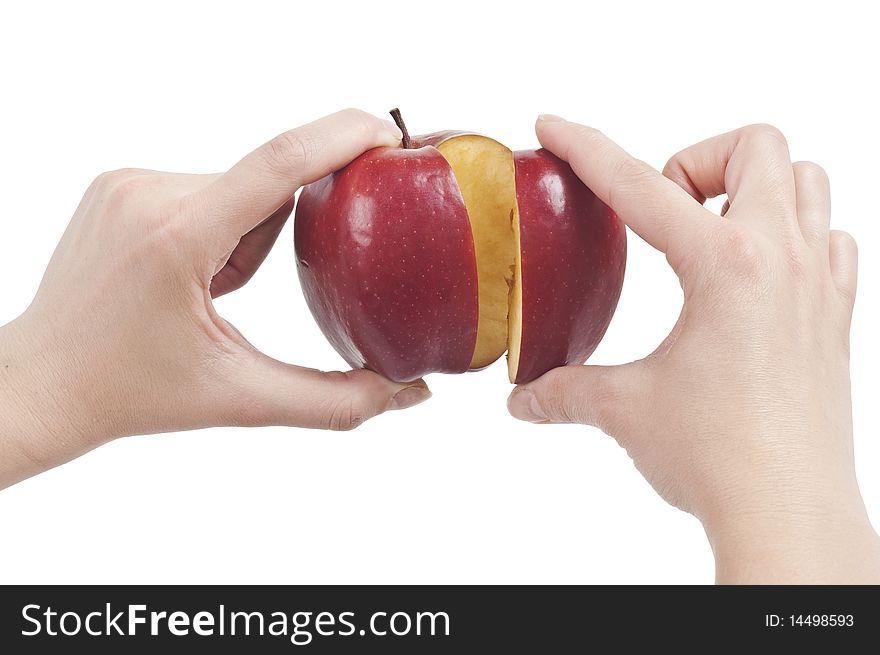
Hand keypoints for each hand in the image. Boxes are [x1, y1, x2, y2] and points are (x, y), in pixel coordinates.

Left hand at [0, 109, 429, 489]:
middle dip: (270, 241)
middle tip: (223, 300)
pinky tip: (176, 272)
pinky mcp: (117, 181)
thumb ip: (335, 401)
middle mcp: (148, 193)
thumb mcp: (241, 398)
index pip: (279, 162)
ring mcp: (127, 181)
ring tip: (198, 291)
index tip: (390, 135)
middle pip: (264, 189)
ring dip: (241, 234)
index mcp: (178, 239)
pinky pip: (202, 186)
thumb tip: (412, 393)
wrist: (44, 383)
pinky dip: (212, 224)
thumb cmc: (132, 392)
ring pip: (235, 187)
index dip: (344, 137)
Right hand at [508, 116, 879, 582]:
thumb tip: (524, 398)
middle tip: (663, 210)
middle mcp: (780, 259)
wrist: (788, 512)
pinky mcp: (836, 316)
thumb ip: (565, 392)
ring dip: (755, 186)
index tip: (555, 128)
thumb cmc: (718, 457)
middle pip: (757, 145)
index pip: (639, 185)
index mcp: (724, 266)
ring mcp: (819, 284)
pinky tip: (757, 275)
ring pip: (807, 179)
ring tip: (711, 232)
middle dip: (698, 159)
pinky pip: (832, 238)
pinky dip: (797, 232)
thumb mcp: (625, 409)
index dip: (586, 148)